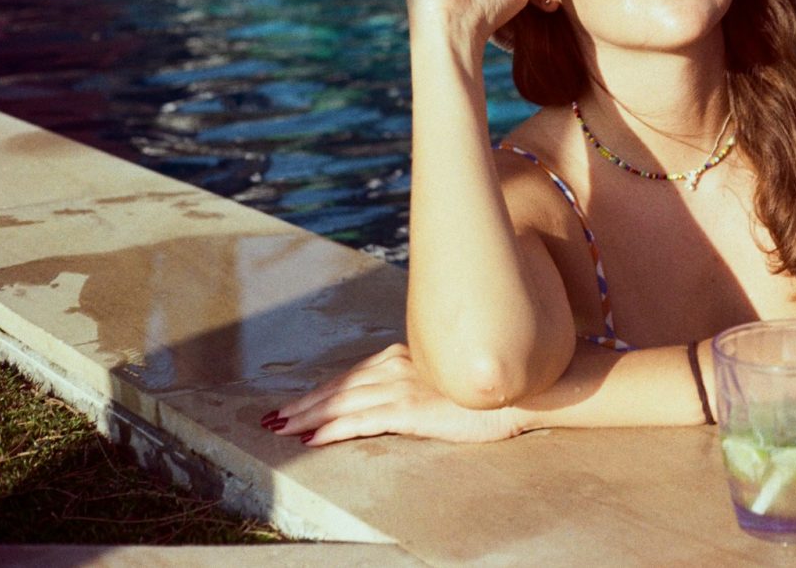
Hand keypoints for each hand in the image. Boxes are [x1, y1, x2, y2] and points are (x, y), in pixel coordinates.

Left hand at [265, 343, 525, 446]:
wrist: (523, 390)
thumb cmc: (487, 388)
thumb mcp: (444, 378)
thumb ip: (417, 380)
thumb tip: (397, 395)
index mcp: (405, 355)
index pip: (352, 375)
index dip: (320, 391)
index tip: (293, 404)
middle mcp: (399, 365)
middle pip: (340, 386)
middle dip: (303, 404)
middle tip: (272, 418)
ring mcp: (405, 386)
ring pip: (344, 402)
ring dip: (309, 417)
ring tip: (282, 430)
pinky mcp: (413, 408)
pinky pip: (363, 421)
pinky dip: (334, 429)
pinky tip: (313, 440)